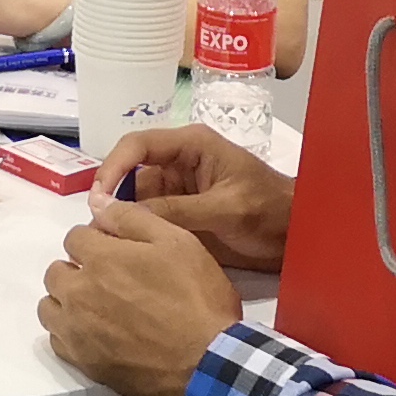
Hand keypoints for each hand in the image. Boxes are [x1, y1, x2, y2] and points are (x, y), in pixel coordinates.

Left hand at [39, 200, 243, 395]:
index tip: (116, 250)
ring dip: (67, 300)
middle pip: (56, 271)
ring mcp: (77, 331)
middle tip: (109, 279)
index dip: (95, 239)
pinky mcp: (83, 363)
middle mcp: (79, 293)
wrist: (205, 363)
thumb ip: (132, 218)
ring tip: (98, 306)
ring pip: (50, 307)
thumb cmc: (197, 300)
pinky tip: (96, 333)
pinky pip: (57, 340)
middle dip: (77, 269)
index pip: (74, 237)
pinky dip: (69, 332)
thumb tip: (99, 204)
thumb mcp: (178, 243)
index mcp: (100, 258)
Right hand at [93, 125, 293, 275]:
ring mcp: (179, 190)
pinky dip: (136, 233)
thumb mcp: (224, 208)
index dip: (113, 167)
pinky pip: (149, 219)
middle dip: (112, 197)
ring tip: (107, 244)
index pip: (138, 145)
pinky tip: (126, 251)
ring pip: (136, 199)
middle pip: (131, 173)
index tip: (98, 198)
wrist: (298, 236)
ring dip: (121, 218)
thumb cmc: (269, 210)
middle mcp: (179, 163)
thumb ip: (176, 210)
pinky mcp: (181, 215)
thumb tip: (122, 214)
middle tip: (98, 230)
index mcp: (191, 146)